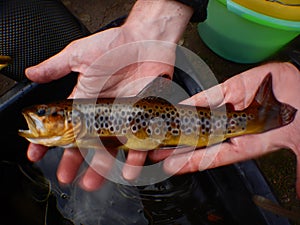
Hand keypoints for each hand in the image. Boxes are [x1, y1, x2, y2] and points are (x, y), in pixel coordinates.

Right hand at [25, 0, 192, 190]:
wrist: (146, 41)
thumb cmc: (115, 46)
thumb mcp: (80, 55)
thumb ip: (56, 66)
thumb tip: (31, 73)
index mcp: (85, 102)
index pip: (64, 125)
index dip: (50, 140)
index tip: (37, 153)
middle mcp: (103, 114)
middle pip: (86, 143)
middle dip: (74, 161)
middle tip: (66, 176)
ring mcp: (123, 118)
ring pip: (112, 148)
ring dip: (104, 166)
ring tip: (95, 180)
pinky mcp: (143, 118)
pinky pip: (140, 142)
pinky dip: (137, 156)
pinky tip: (129, 168)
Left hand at [150, 62, 299, 195]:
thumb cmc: (299, 113)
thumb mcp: (298, 145)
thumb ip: (298, 171)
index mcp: (247, 142)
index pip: (214, 155)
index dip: (192, 162)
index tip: (172, 167)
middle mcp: (234, 127)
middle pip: (200, 138)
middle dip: (177, 146)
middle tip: (155, 151)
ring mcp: (232, 108)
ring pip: (200, 117)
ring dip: (180, 124)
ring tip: (160, 131)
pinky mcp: (232, 88)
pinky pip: (209, 96)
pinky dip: (193, 102)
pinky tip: (177, 108)